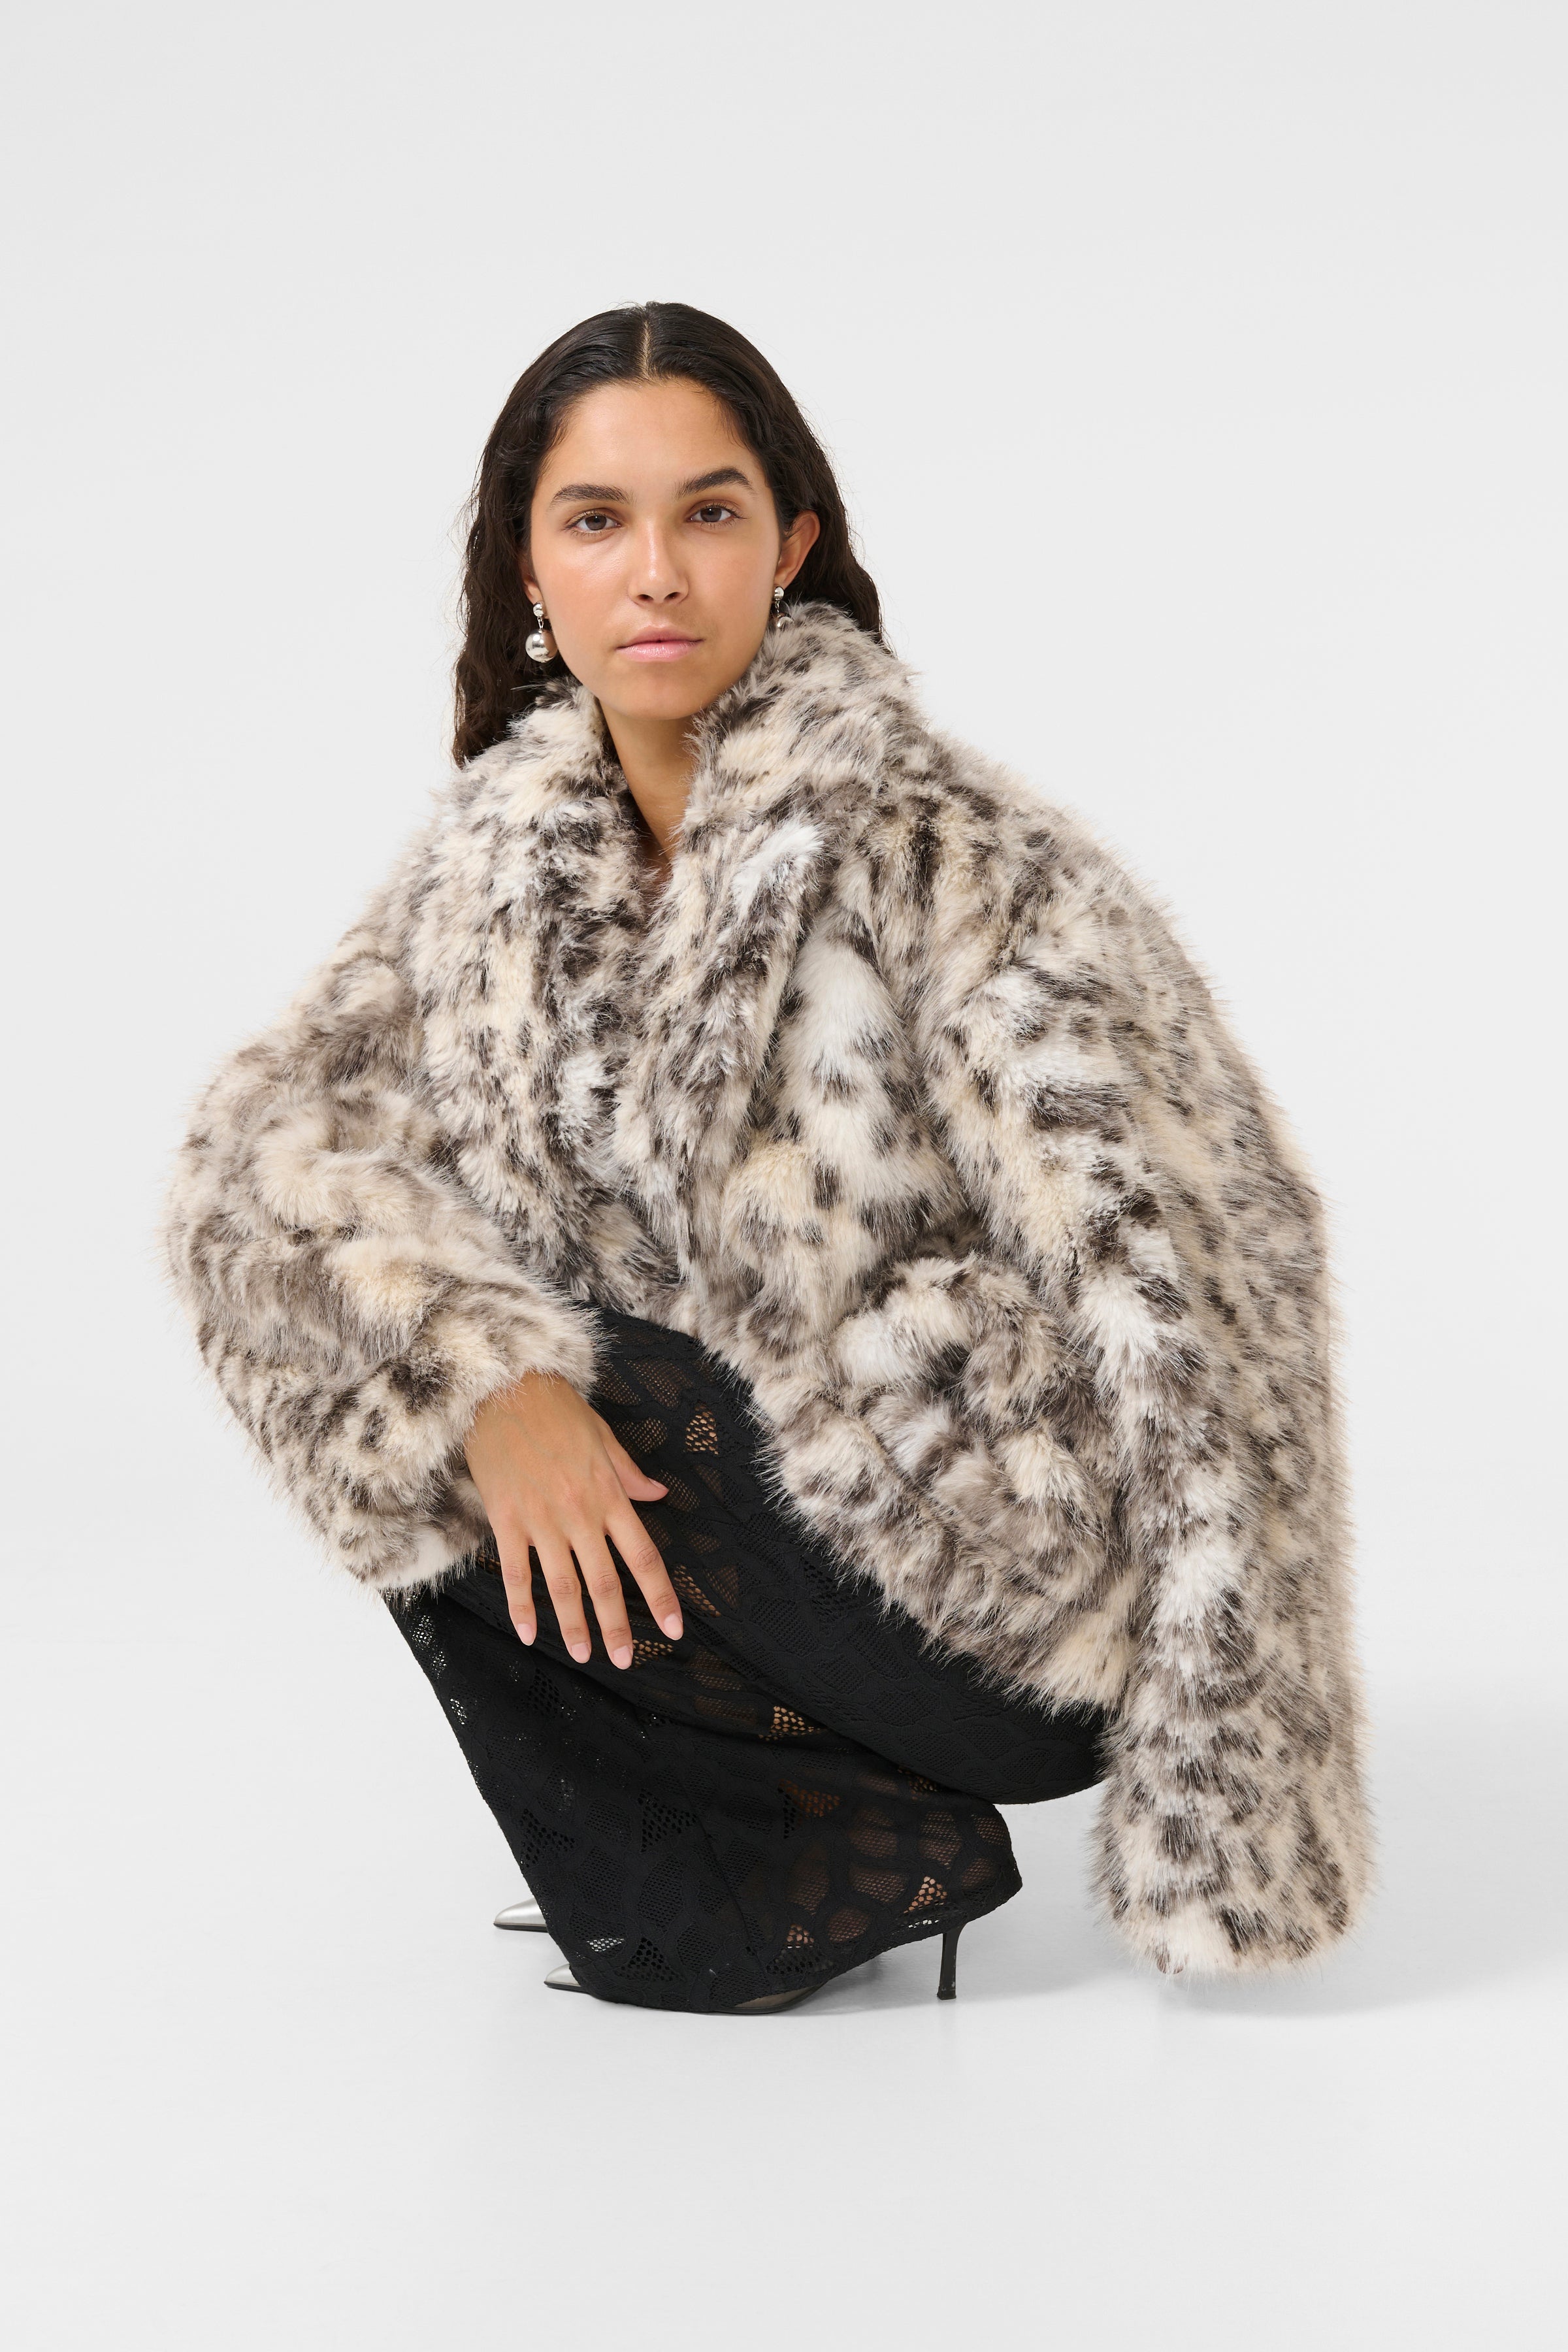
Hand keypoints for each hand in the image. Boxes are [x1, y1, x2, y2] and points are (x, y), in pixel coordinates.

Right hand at [463, 1373, 682, 1667]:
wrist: (502, 1390)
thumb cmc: (555, 1409)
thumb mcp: (603, 1436)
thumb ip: (629, 1473)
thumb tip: (659, 1494)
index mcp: (609, 1495)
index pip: (643, 1557)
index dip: (660, 1597)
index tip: (674, 1629)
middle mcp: (579, 1514)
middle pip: (604, 1582)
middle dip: (617, 1626)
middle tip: (624, 1660)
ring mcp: (541, 1520)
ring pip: (562, 1585)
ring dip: (573, 1625)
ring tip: (583, 1655)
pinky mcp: (506, 1519)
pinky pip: (516, 1572)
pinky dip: (522, 1606)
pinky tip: (527, 1633)